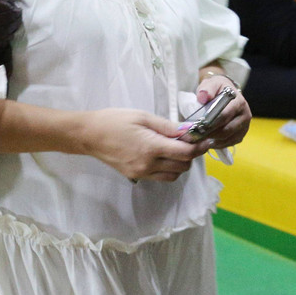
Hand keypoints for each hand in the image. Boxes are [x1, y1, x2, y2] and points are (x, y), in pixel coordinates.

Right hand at [80, 108, 213, 182]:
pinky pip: (160, 177)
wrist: (89, 135)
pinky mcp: (136, 176)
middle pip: (182, 166)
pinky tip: (163, 156)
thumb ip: (167, 126)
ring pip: (173, 176)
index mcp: (151, 147)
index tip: (206, 139)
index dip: (199, 147)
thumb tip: (188, 131)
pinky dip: (168, 169)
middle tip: (191, 141)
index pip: (185, 153)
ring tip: (176, 149)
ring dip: (180, 164)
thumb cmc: (114, 120)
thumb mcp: (142, 116)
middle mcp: (148, 164)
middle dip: (191, 155)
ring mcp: (142, 173)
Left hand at [194, 74, 250, 149]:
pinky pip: (230, 142)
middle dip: (211, 133)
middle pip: (227, 129)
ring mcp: (244, 126)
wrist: (226, 93)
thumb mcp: (211, 84)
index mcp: (238, 102)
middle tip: (196, 136)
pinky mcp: (241, 134)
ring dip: (214, 140)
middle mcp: (245, 115)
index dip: (211, 122)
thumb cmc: (217, 89)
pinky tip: (208, 142)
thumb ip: (206, 89)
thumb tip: (203, 96)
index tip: (198, 126)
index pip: (225, 115)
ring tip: (200, 140)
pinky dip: (219, 144)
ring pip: (229, 138)